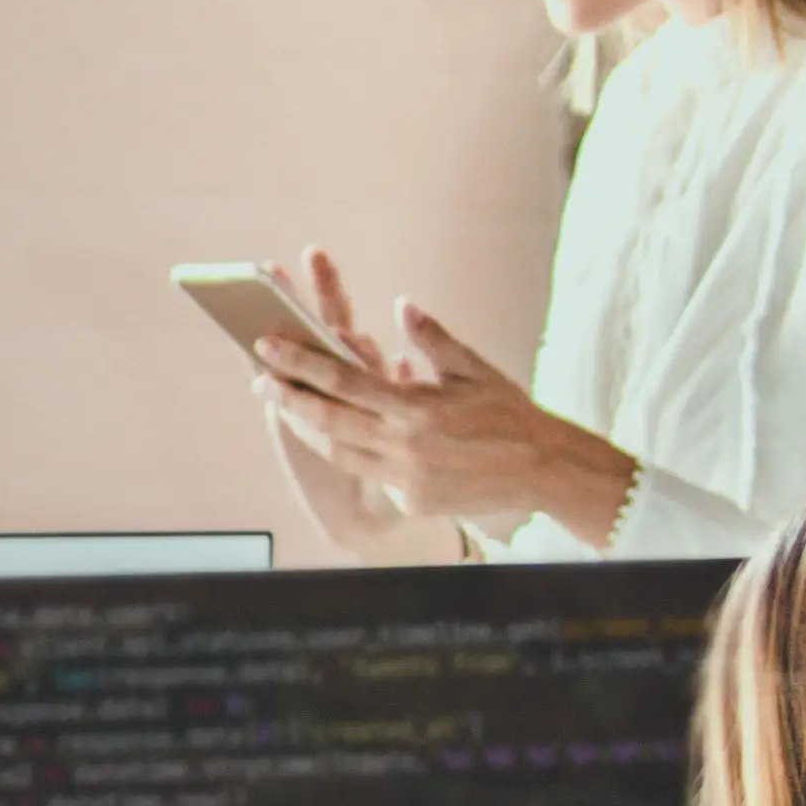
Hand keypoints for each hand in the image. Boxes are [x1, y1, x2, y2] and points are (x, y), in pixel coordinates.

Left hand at [240, 251, 631, 539]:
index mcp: (418, 408)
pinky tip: (330, 434)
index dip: (300, 364)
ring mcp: (404, 477)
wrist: (544, 469)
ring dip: (307, 428)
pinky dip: (346, 451)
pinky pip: (367, 473)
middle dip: (288, 398)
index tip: (268, 347)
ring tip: (284, 405)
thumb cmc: (509, 413)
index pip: (344, 382)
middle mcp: (405, 445)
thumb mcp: (474, 369)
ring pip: (339, 451)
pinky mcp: (409, 500)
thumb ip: (433, 339)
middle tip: (260, 379)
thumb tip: (401, 305)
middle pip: (328, 421)